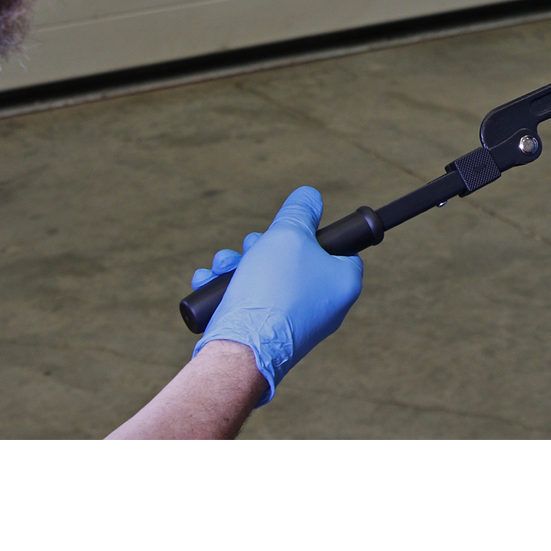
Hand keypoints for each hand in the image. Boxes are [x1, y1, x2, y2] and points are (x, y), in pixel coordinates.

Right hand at [191, 187, 363, 404]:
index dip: (315, 233)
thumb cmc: (272, 290)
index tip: (295, 229)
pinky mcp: (265, 335)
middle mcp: (324, 306)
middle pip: (295, 260)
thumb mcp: (289, 234)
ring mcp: (293, 323)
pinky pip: (250, 301)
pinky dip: (228, 287)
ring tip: (223, 265)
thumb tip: (310, 197)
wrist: (240, 352)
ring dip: (238, 264)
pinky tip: (207, 280)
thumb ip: (300, 211)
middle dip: (263, 246)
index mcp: (343, 284)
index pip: (340, 248)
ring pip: (266, 277)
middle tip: (252, 247)